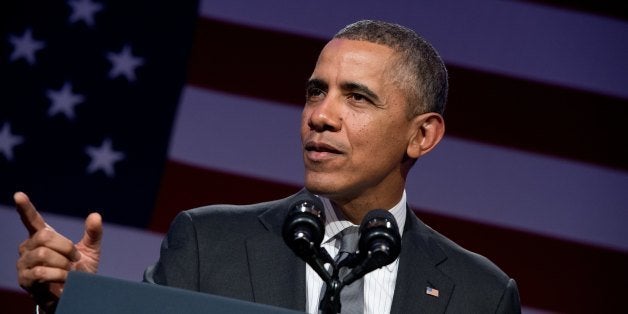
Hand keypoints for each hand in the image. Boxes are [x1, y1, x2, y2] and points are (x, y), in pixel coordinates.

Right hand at [15, 192, 102, 310]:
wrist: (76, 294)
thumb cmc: (79, 272)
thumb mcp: (90, 251)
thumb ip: (93, 234)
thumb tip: (95, 215)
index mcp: (43, 237)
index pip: (32, 220)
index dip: (25, 208)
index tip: (19, 195)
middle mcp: (29, 247)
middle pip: (45, 236)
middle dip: (66, 247)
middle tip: (75, 259)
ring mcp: (24, 263)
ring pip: (43, 253)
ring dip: (63, 263)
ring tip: (69, 271)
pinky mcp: (25, 279)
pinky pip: (42, 271)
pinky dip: (59, 275)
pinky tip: (64, 279)